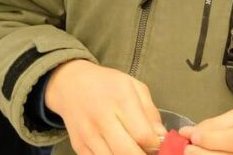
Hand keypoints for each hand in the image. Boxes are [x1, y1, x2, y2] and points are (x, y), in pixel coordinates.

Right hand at [45, 59, 165, 154]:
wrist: (70, 85)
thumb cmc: (106, 84)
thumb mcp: (133, 86)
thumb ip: (150, 112)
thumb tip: (162, 137)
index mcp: (120, 100)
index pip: (143, 135)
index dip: (156, 145)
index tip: (157, 143)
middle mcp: (101, 118)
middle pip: (128, 153)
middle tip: (146, 151)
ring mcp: (88, 135)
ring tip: (132, 149)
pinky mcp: (79, 146)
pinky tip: (117, 151)